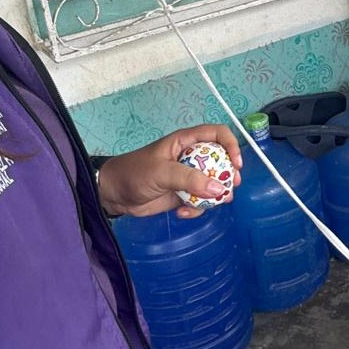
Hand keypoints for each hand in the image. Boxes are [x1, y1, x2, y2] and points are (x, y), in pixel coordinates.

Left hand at [96, 124, 242, 218]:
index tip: (236, 164)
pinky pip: (200, 201)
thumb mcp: (162, 172)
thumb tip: (218, 189)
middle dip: (229, 175)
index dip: (231, 145)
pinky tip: (182, 214)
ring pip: (213, 183)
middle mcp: (191, 157)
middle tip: (231, 187)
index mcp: (186, 142)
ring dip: (216, 195)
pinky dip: (196, 209)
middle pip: (221, 161)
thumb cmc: (134, 173)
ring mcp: (188, 177)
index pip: (217, 134)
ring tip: (214, 204)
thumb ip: (190, 179)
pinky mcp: (183, 195)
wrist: (113, 195)